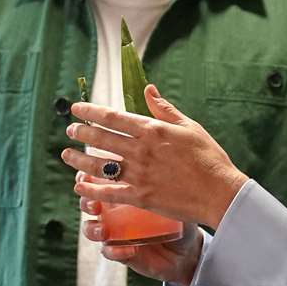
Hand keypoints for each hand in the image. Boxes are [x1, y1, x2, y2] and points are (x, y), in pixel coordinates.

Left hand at [62, 83, 248, 228]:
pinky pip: (108, 192)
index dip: (90, 111)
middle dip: (81, 133)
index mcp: (152, 130)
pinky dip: (91, 189)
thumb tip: (148, 89)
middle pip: (101, 139)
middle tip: (70, 131)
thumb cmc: (208, 157)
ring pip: (99, 165)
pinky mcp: (140, 196)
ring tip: (66, 155)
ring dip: (79, 160)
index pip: (112, 117)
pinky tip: (79, 186)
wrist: (220, 192)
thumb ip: (164, 109)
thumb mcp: (188, 126)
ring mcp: (138, 174)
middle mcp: (141, 151)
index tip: (76, 109)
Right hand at [80, 183, 204, 283]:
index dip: (87, 178)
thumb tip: (157, 165)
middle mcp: (114, 210)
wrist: (186, 249)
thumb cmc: (180, 216)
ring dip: (93, 229)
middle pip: (87, 202)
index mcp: (122, 191)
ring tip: (104, 231)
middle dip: (86, 202)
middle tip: (94, 205)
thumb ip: (159, 183)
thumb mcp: (171, 197)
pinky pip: (108, 252)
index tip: (87, 178)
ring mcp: (115, 232)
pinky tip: (128, 250)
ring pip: (90, 228)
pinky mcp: (120, 252)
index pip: (98, 179)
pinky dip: (114, 251)